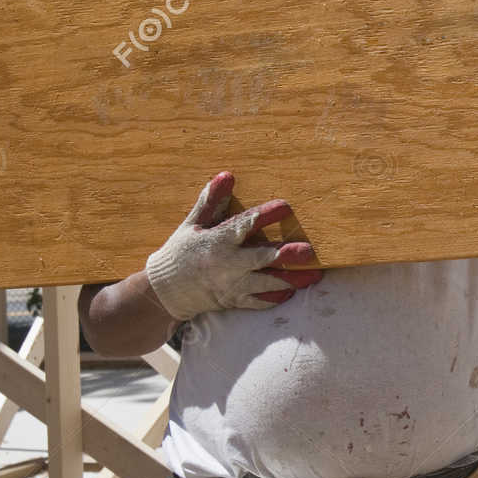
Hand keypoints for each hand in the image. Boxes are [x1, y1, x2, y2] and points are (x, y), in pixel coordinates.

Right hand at [143, 173, 320, 320]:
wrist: (164, 291)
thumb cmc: (181, 252)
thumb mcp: (192, 224)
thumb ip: (211, 201)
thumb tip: (227, 175)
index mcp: (216, 242)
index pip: (243, 226)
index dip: (265, 216)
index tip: (285, 206)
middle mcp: (226, 265)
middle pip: (260, 260)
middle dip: (285, 256)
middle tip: (308, 251)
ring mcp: (231, 286)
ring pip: (265, 284)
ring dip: (290, 280)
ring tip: (313, 275)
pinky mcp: (234, 302)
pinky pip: (258, 302)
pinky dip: (275, 297)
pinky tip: (292, 290)